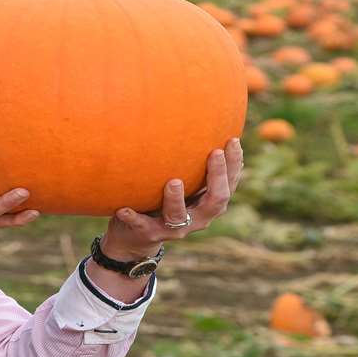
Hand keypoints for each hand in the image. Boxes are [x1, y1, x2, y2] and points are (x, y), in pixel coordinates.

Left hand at [100, 138, 244, 260]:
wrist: (134, 238)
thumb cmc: (161, 202)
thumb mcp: (181, 184)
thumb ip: (190, 165)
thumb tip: (198, 118)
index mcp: (207, 204)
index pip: (229, 185)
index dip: (234, 165)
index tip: (232, 140)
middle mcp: (196, 218)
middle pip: (216, 201)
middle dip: (217, 177)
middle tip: (214, 153)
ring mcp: (172, 229)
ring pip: (178, 217)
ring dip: (176, 199)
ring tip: (173, 182)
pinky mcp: (148, 234)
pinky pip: (140, 225)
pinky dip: (132, 217)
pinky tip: (123, 208)